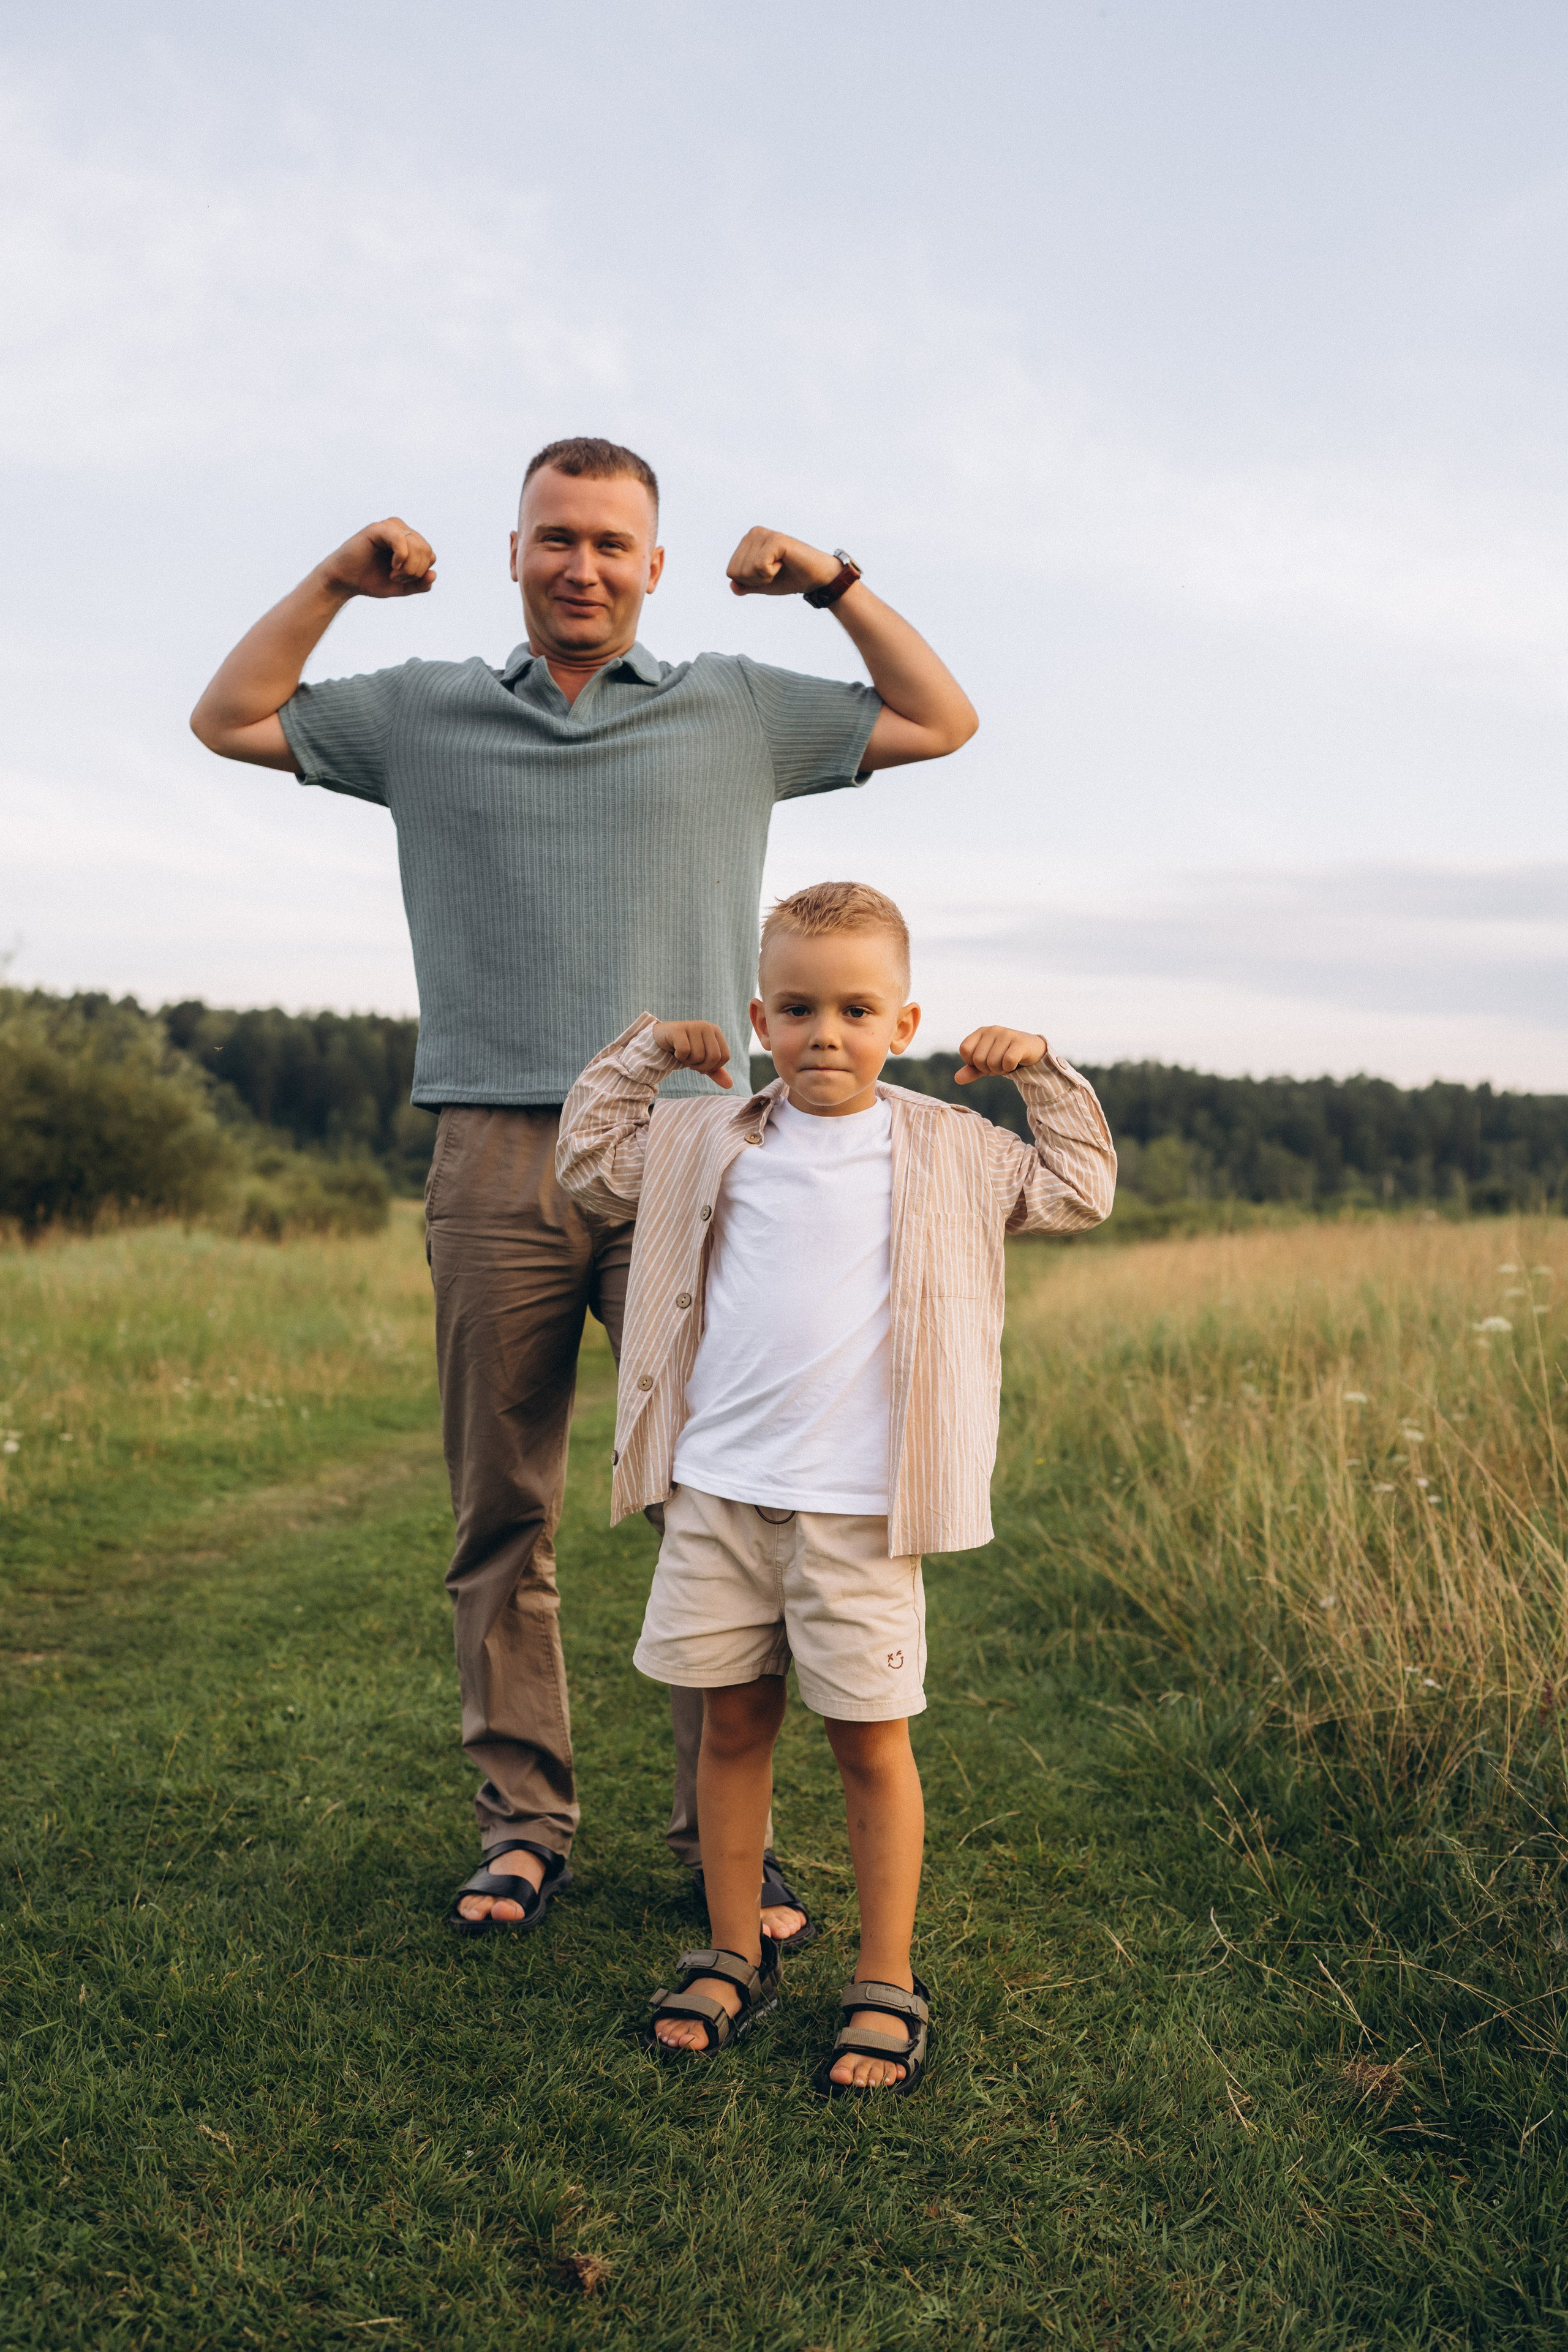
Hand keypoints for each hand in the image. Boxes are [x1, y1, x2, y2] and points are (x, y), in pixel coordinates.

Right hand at [320, 518, 436, 599]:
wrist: (345, 581)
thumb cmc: (371, 580)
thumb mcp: (401, 587)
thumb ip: (420, 584)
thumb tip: (434, 574)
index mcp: (408, 541)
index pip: (430, 555)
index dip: (421, 572)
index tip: (403, 581)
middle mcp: (401, 530)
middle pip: (426, 550)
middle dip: (416, 571)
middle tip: (397, 578)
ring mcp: (390, 527)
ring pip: (417, 545)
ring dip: (409, 567)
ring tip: (394, 575)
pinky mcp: (378, 528)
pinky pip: (401, 539)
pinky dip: (402, 557)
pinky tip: (394, 566)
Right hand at [652, 1019, 733, 1086]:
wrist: (662, 1039)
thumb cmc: (685, 1049)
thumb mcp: (702, 1061)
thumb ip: (715, 1071)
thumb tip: (729, 1085)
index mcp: (715, 1031)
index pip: (724, 1057)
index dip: (712, 1067)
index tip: (700, 1063)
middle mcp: (706, 1026)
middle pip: (713, 1057)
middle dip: (700, 1066)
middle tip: (690, 1061)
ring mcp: (693, 1025)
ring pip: (698, 1056)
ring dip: (688, 1062)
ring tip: (682, 1054)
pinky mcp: (678, 1029)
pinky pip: (684, 1051)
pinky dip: (679, 1056)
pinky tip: (675, 1050)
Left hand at [726, 528, 841, 598]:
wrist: (814, 578)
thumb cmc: (788, 578)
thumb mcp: (761, 584)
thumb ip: (745, 585)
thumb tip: (732, 585)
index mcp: (747, 542)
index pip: (731, 571)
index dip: (749, 582)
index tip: (767, 574)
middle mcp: (753, 533)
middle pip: (736, 571)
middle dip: (755, 580)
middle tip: (774, 571)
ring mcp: (764, 534)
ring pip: (746, 570)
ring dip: (764, 577)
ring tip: (779, 566)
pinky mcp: (775, 539)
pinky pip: (759, 567)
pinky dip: (771, 573)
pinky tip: (783, 563)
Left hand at [955, 1027, 1047, 1083]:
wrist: (1032, 1051)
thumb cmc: (1005, 1056)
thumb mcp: (986, 1064)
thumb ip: (972, 1070)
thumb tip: (957, 1079)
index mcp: (981, 1032)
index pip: (964, 1050)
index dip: (972, 1062)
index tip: (984, 1061)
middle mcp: (992, 1030)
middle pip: (978, 1059)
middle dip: (988, 1069)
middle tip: (999, 1064)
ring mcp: (1007, 1034)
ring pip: (992, 1063)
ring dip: (1000, 1070)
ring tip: (1007, 1064)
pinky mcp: (1020, 1042)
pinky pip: (1008, 1061)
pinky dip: (1010, 1068)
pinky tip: (1015, 1063)